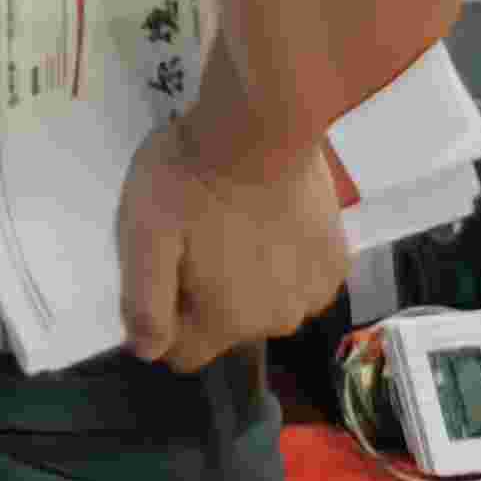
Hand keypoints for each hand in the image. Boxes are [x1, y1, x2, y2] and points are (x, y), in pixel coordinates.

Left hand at [114, 109, 348, 373]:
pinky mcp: (338, 259)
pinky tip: (271, 218)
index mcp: (228, 322)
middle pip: (227, 325)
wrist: (261, 128)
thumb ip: (145, 303)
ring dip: (249, 275)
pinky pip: (300, 276)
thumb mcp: (143, 236)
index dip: (165, 318)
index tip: (161, 272)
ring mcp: (315, 291)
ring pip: (266, 301)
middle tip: (194, 235)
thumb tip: (146, 352)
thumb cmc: (191, 181)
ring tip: (233, 221)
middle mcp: (278, 321)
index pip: (186, 353)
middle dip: (207, 292)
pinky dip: (285, 257)